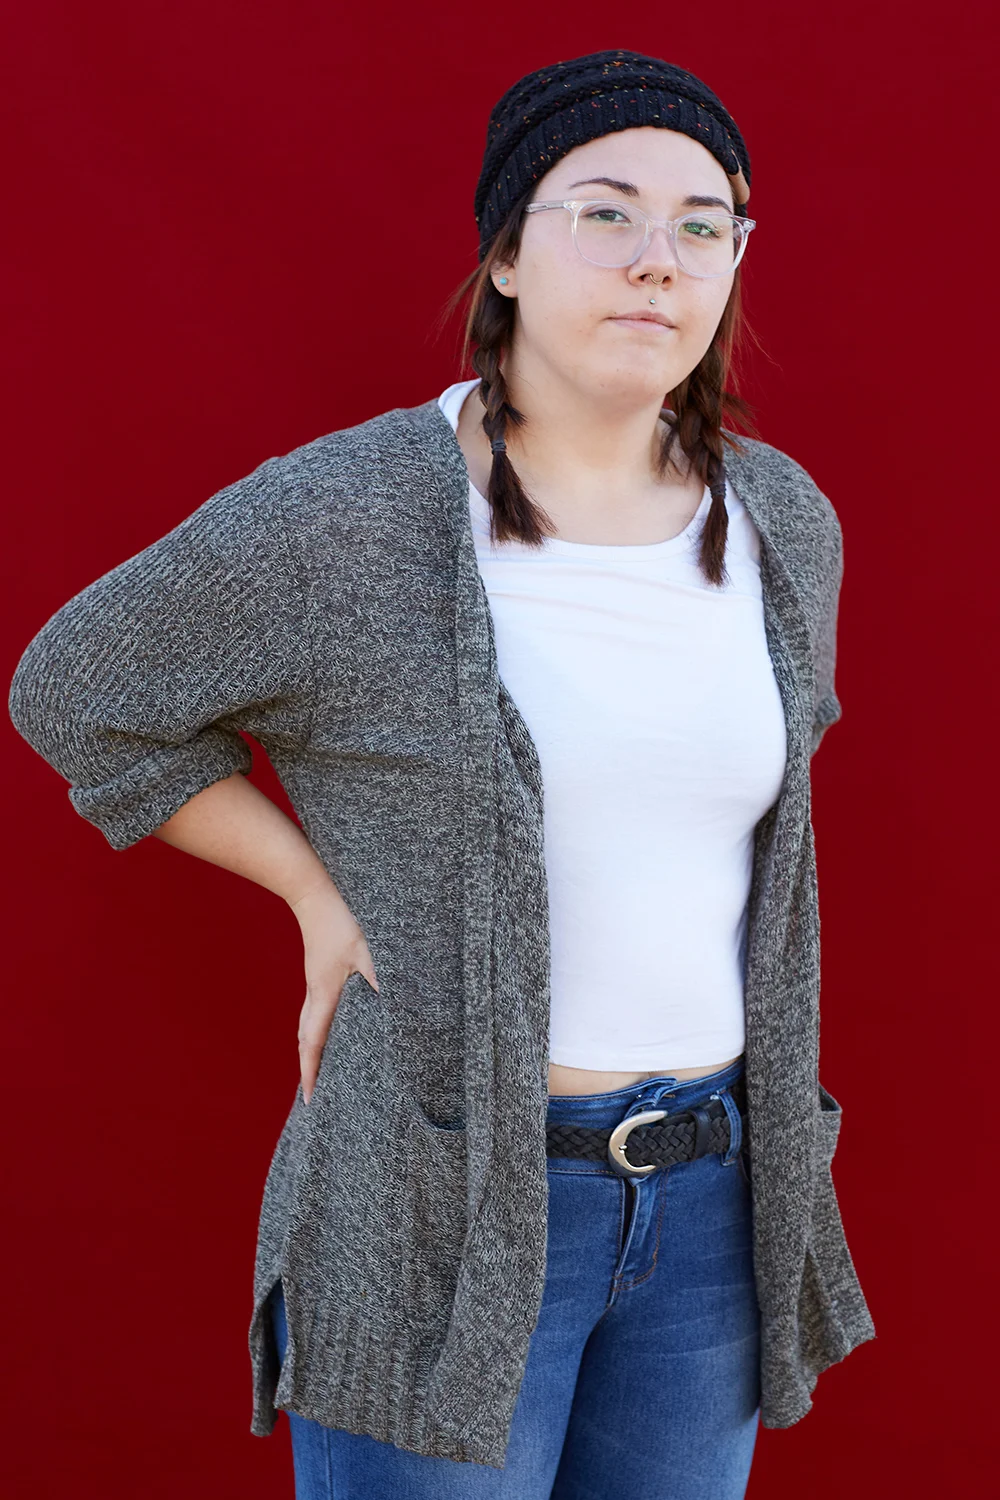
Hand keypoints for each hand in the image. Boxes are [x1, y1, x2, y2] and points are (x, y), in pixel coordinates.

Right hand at [287, 878, 378, 1105]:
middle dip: (309, 1070)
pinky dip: (313, 1034)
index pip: (315, 1042)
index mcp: (326, 995)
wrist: (314, 898)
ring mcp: (313, 987)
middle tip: (312, 1096)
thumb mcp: (366, 951)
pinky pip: (311, 1016)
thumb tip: (393, 1004)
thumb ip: (378, 978)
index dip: (311, 1072)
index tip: (310, 1098)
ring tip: (317, 1074)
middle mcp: (315, 995)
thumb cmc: (341, 923)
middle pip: (306, 1042)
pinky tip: (325, 1036)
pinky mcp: (316, 979)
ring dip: (310, 1053)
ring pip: (306, 1029)